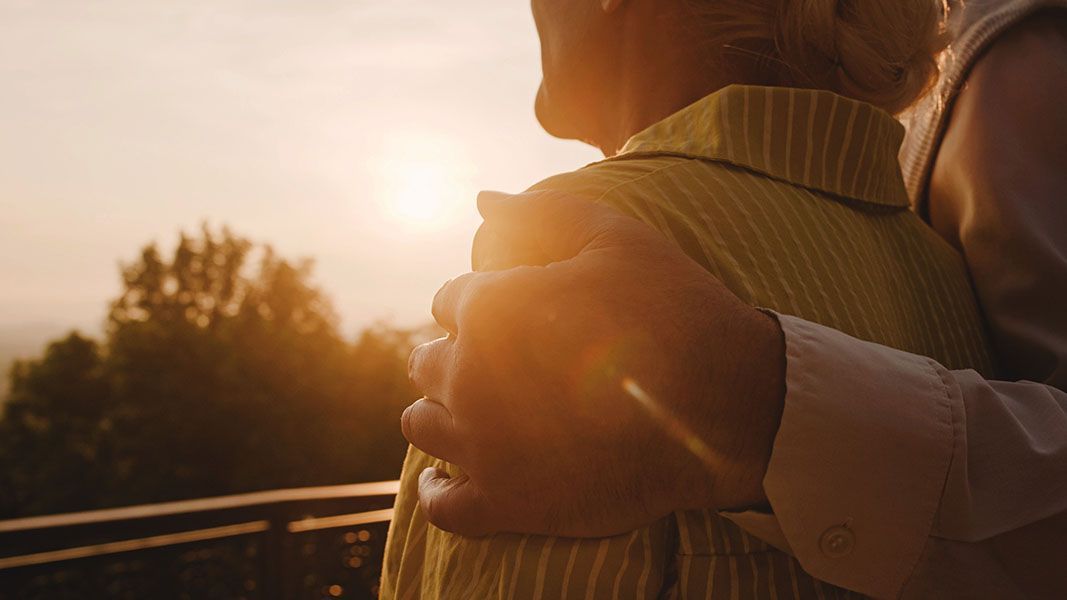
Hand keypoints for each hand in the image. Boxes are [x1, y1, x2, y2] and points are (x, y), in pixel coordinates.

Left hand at [402, 190, 785, 537]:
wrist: (724, 407)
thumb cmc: (674, 311)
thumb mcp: (615, 238)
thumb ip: (541, 212)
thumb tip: (483, 199)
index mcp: (489, 308)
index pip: (452, 301)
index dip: (482, 302)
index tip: (516, 315)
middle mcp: (469, 377)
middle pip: (428, 362)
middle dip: (457, 355)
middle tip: (503, 362)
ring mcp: (483, 446)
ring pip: (423, 424)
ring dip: (442, 411)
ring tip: (476, 411)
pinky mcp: (507, 505)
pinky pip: (441, 505)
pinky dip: (436, 490)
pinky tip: (442, 479)